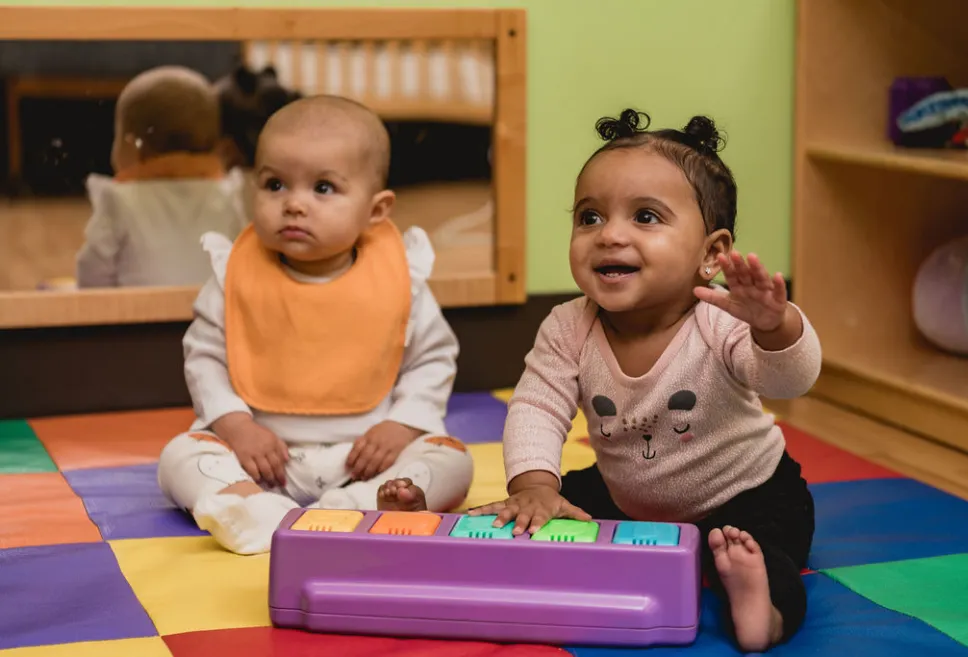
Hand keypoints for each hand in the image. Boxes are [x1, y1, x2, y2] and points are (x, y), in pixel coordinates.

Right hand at [212, 412, 288, 486]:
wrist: (238, 428)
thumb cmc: (256, 433)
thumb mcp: (272, 436)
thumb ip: (281, 447)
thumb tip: (287, 460)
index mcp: (273, 443)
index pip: (280, 460)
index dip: (283, 472)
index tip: (284, 481)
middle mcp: (265, 448)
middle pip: (274, 466)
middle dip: (277, 478)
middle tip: (278, 485)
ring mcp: (254, 453)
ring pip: (264, 469)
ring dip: (268, 479)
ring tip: (270, 485)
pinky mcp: (244, 457)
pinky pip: (252, 470)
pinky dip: (256, 477)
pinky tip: (259, 481)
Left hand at [346, 421, 421, 480]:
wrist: (403, 425)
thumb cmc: (385, 430)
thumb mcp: (372, 432)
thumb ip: (364, 442)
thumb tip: (353, 457)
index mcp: (368, 436)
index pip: (357, 447)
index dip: (351, 458)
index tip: (348, 467)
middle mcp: (376, 440)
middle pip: (365, 456)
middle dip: (358, 468)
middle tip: (354, 476)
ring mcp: (386, 446)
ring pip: (375, 461)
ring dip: (368, 471)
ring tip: (364, 478)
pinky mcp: (396, 450)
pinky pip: (387, 462)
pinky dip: (381, 469)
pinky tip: (376, 473)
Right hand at [469, 482, 590, 535]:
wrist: (536, 486)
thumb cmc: (551, 501)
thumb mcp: (564, 505)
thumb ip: (575, 513)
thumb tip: (590, 519)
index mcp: (541, 508)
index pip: (540, 517)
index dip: (537, 523)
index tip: (533, 531)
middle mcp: (527, 506)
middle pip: (522, 515)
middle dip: (518, 522)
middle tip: (515, 531)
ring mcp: (514, 503)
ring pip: (506, 510)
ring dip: (500, 517)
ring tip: (494, 525)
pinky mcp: (504, 503)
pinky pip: (491, 506)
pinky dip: (481, 510)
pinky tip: (470, 514)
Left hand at [694, 251, 787, 331]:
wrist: (765, 322)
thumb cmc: (746, 309)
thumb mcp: (728, 305)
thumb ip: (712, 298)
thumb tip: (694, 290)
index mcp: (739, 285)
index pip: (731, 275)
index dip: (727, 267)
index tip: (720, 256)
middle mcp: (752, 284)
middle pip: (745, 273)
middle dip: (740, 264)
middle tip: (735, 253)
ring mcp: (765, 290)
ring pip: (761, 278)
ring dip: (757, 268)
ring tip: (753, 258)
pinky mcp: (778, 299)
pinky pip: (779, 291)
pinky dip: (779, 284)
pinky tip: (777, 275)